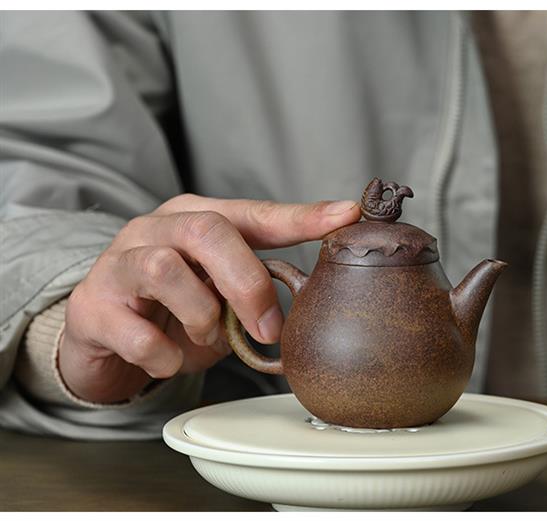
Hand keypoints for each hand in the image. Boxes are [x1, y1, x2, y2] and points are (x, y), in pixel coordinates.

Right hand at [59, 194, 359, 402]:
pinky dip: (165, 355)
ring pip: (164, 268)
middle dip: (248, 282)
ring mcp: (120, 263)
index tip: (346, 215)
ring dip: (202, 315)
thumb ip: (256, 289)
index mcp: (197, 219)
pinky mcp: (94, 307)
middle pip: (207, 231)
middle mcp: (158, 229)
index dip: (301, 217)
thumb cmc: (174, 309)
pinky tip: (170, 360)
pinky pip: (136, 331)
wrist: (104, 335)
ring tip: (207, 338)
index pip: (255, 213)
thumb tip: (313, 302)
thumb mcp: (221, 293)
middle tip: (269, 328)